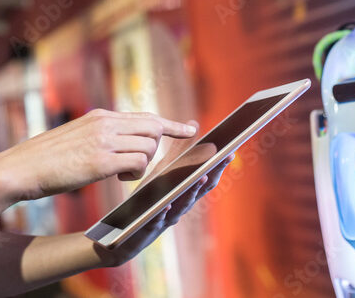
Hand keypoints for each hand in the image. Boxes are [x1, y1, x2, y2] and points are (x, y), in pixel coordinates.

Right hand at [0, 109, 196, 201]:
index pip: (145, 116)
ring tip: (120, 173)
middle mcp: (105, 123)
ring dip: (142, 164)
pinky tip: (118, 178)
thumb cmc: (46, 159)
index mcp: (100, 116)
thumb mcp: (77, 138)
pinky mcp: (100, 161)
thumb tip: (123, 145)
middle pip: (154, 129)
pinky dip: (135, 174)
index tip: (190, 127)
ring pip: (149, 147)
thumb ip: (102, 136)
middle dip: (156, 148)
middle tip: (141, 164)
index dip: (170, 124)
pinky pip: (137, 163)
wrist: (20, 168)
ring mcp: (103, 140)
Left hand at [93, 122, 234, 266]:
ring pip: (184, 205)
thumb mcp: (163, 172)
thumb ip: (178, 151)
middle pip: (201, 190)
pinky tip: (167, 203)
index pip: (206, 176)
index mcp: (184, 190)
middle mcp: (181, 204)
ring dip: (193, 191)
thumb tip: (193, 124)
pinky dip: (165, 211)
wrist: (125, 230)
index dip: (218, 165)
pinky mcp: (150, 228)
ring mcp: (168, 217)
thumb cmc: (148, 198)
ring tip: (200, 176)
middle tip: (222, 160)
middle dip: (213, 174)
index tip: (229, 151)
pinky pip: (159, 220)